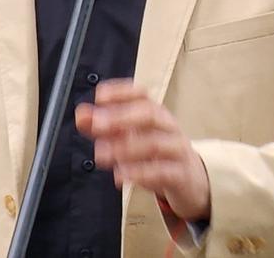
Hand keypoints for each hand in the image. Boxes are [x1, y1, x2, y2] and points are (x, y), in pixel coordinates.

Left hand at [76, 79, 211, 221]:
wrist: (191, 180)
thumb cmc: (157, 155)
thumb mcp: (131, 138)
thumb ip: (104, 127)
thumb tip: (82, 115)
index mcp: (155, 114)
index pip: (140, 95)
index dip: (120, 93)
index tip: (99, 96)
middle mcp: (167, 127)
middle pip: (150, 114)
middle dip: (121, 117)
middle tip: (97, 125)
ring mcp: (176, 150)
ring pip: (156, 143)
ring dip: (126, 148)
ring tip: (102, 154)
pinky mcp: (180, 175)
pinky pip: (163, 171)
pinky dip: (141, 173)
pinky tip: (122, 175)